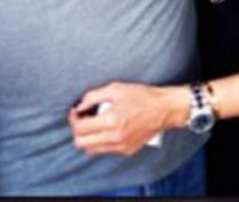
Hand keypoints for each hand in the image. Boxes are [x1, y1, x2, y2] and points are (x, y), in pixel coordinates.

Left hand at [69, 82, 187, 156]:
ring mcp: (120, 146)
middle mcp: (114, 137)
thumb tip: (80, 106)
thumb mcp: (116, 88)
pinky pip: (105, 150)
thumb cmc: (142, 96)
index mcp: (111, 120)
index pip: (80, 128)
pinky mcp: (127, 151)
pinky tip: (107, 129)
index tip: (77, 111)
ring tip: (94, 124)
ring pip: (91, 150)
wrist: (164, 109)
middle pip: (81, 143)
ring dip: (88, 138)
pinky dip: (101, 141)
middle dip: (77, 131)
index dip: (74, 118)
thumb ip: (94, 96)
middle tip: (83, 119)